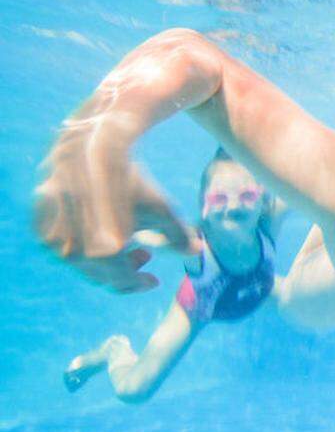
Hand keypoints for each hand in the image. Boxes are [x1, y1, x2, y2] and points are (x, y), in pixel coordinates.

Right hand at [35, 125, 197, 292]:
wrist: (93, 148)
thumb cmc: (132, 181)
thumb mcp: (162, 209)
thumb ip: (179, 236)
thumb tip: (196, 252)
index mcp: (104, 254)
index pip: (123, 280)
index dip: (140, 283)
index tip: (154, 280)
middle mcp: (73, 252)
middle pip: (101, 275)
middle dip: (125, 270)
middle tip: (145, 256)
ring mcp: (53, 240)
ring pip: (81, 262)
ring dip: (105, 259)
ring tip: (126, 241)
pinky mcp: (40, 226)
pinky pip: (64, 246)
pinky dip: (84, 245)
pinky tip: (101, 231)